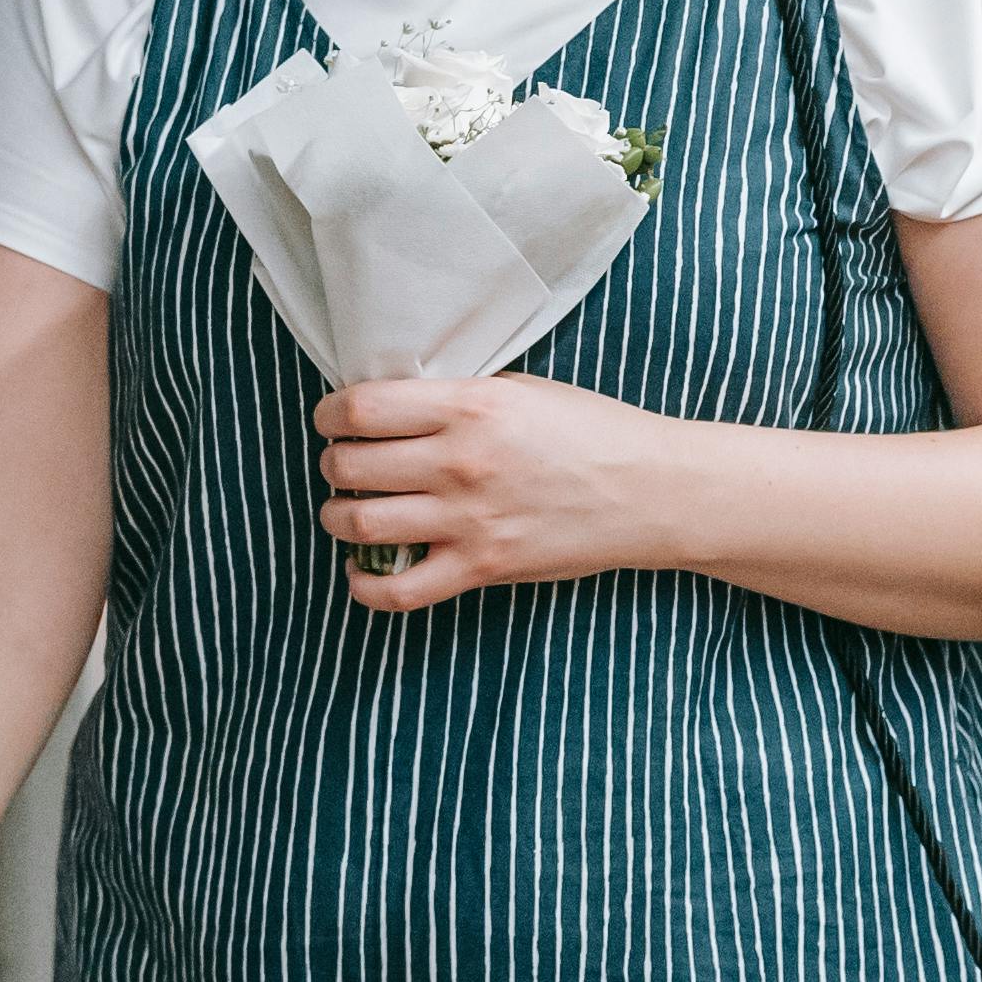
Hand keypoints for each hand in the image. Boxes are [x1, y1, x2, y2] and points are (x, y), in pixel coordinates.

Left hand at [315, 371, 682, 608]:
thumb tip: (394, 407)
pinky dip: (364, 584)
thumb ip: (455, 398)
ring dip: (338, 517)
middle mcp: (460, 463)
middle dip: (332, 464)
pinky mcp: (481, 568)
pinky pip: (398, 590)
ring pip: (359, 525)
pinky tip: (361, 568)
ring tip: (347, 510)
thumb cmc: (590, 431)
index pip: (363, 409)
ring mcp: (468, 521)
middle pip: (349, 466)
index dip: (330, 415)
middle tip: (342, 464)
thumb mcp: (520, 390)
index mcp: (469, 407)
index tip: (331, 420)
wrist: (651, 491)